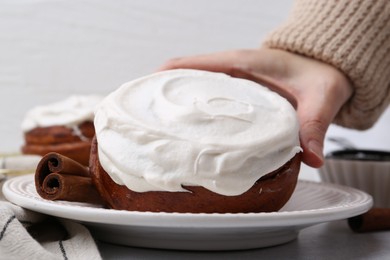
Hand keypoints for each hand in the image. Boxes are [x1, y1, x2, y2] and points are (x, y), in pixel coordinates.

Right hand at [159, 48, 352, 167]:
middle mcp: (228, 71)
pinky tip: (187, 136)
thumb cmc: (318, 74)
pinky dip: (190, 113)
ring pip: (188, 90)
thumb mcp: (320, 98)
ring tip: (156, 132)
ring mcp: (229, 83)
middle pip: (179, 79)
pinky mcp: (234, 95)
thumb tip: (311, 158)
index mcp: (240, 63)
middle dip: (157, 97)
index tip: (140, 97)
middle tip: (143, 123)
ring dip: (171, 107)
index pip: (188, 65)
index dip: (159, 79)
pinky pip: (204, 100)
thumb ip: (314, 126)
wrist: (325, 67)